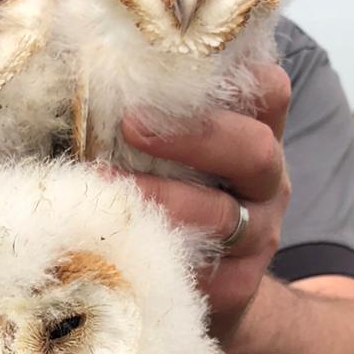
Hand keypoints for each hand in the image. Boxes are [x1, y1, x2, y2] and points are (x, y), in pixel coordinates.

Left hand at [120, 63, 290, 338]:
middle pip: (253, 150)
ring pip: (221, 217)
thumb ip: (156, 116)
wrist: (209, 290)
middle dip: (192, 135)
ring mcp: (259, 239)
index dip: (234, 74)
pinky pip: (200, 271)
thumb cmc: (175, 201)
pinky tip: (112, 243)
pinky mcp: (237, 287)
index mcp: (257, 136)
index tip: (170, 63)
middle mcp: (269, 185)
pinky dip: (153, 254)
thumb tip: (82, 64)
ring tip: (103, 188)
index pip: (270, 91)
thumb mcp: (179, 155)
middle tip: (131, 124)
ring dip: (160, 199)